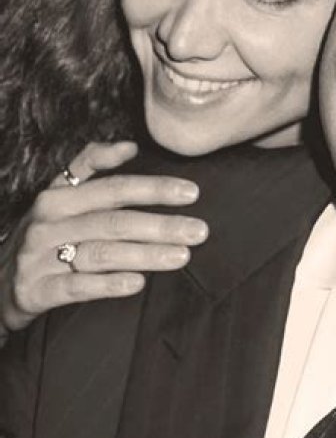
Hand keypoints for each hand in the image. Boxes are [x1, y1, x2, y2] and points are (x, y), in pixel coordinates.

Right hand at [0, 141, 207, 336]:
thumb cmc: (40, 235)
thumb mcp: (57, 196)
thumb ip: (89, 165)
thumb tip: (129, 146)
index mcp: (57, 195)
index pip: (114, 187)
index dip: (153, 188)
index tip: (191, 192)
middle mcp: (48, 223)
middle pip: (114, 221)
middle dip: (161, 225)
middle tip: (199, 231)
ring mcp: (39, 257)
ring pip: (102, 253)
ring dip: (145, 254)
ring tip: (181, 256)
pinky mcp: (34, 291)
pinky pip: (77, 287)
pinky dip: (108, 284)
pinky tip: (138, 284)